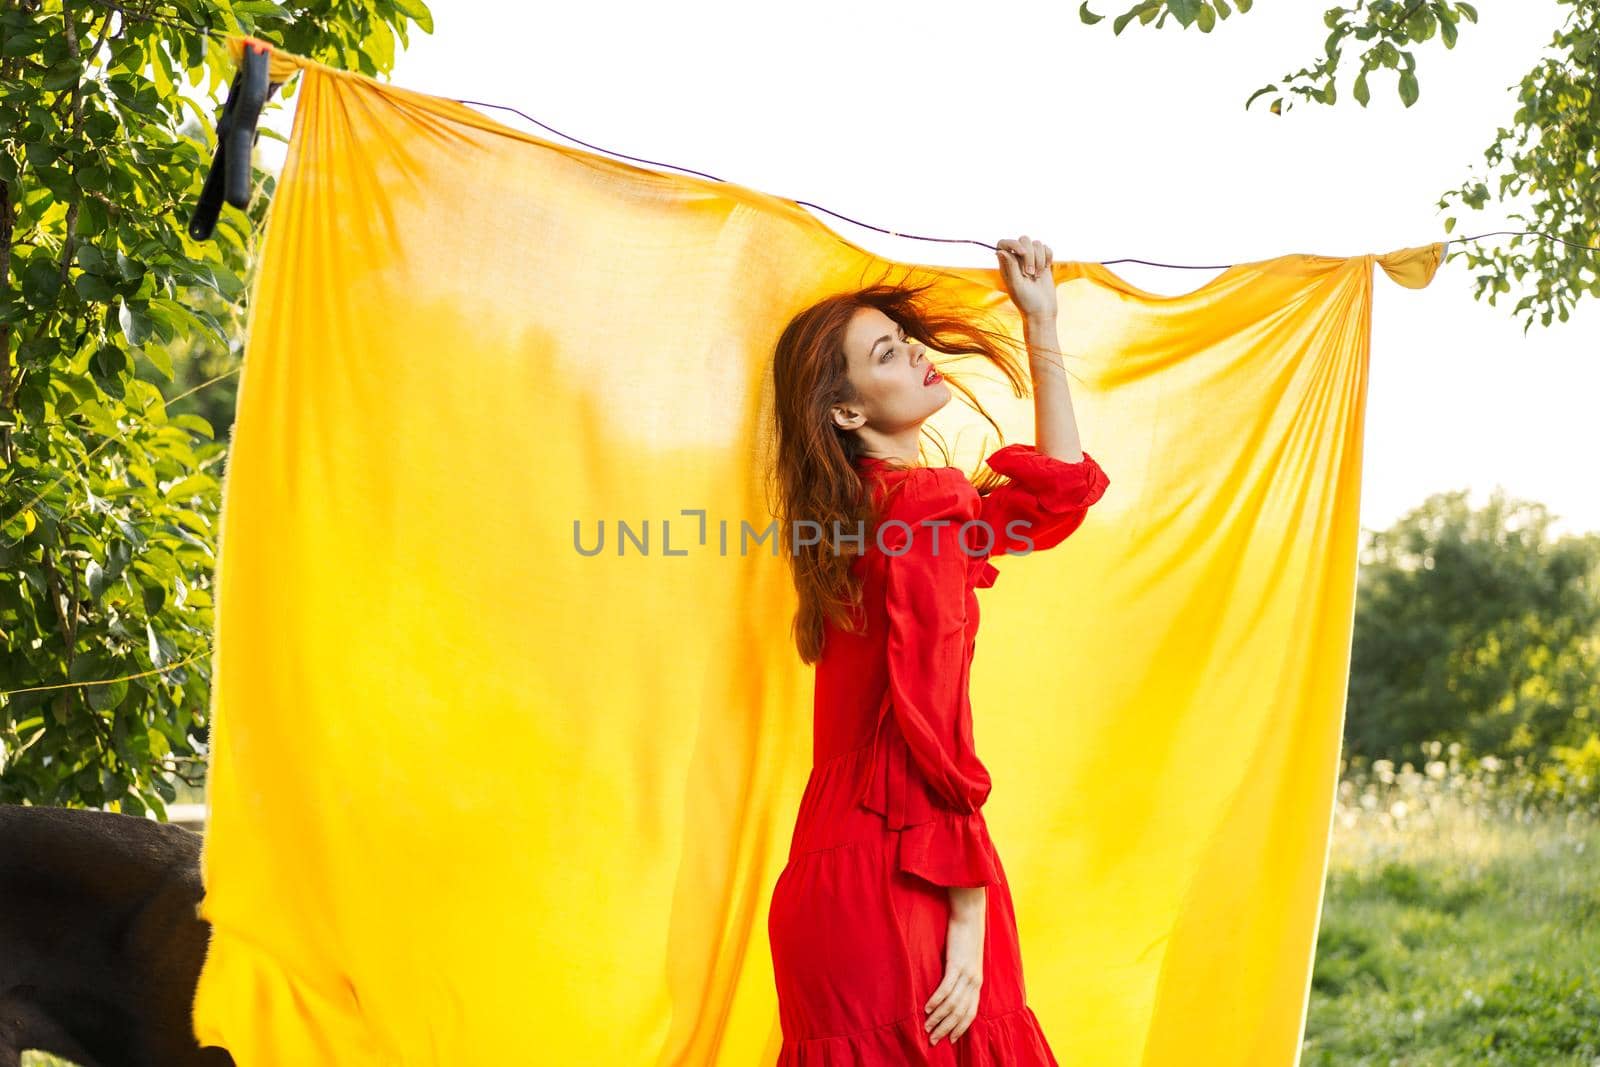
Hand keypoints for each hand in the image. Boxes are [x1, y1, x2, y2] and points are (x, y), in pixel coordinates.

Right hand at [924, 897, 984, 1044]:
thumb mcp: (966, 960)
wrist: (970, 915)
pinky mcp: (957, 963)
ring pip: (953, 1004)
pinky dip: (936, 1000)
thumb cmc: (965, 936)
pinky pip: (946, 988)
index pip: (970, 1013)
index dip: (961, 1028)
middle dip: (947, 1029)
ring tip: (927, 1027)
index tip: (951, 1040)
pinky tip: (927, 1008)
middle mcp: (974, 981)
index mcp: (977, 982)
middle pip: (961, 1013)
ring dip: (939, 1018)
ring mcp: (966, 973)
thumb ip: (961, 975)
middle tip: (934, 1040)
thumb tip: (951, 987)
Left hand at [996, 234, 1057, 320]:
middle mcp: (1017, 259)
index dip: (1013, 243)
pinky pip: (1046, 248)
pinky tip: (1045, 270)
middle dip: (1030, 254)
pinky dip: (1048, 257)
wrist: (1042, 311)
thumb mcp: (1016, 285)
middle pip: (1023, 240)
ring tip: (1037, 276)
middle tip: (1030, 273)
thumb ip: (1010, 266)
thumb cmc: (1026, 301)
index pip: (1004, 243)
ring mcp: (1031, 259)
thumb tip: (1000, 250)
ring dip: (1039, 259)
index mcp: (1006, 264)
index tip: (1022, 252)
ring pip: (1037, 244)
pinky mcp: (1043, 261)